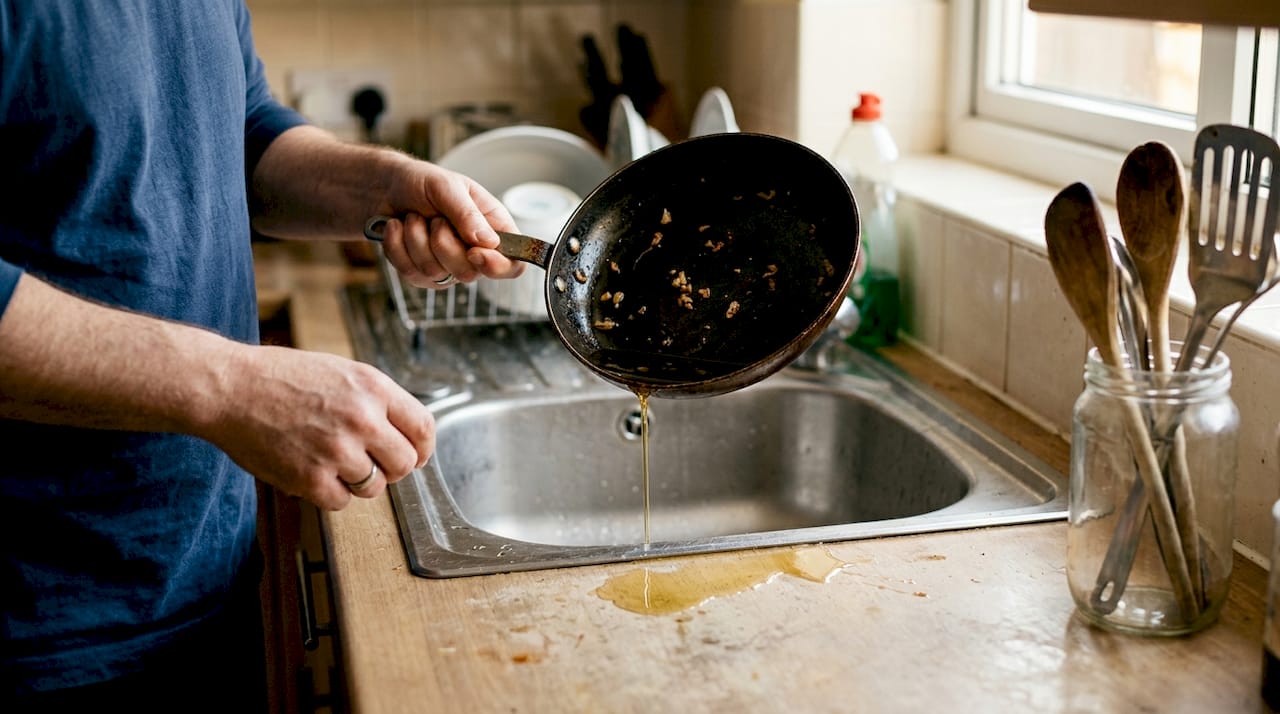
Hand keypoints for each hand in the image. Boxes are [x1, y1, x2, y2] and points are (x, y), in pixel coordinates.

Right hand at [203, 344, 435, 510]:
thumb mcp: (341, 372)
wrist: (231, 388)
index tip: (417, 455)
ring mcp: (337, 450)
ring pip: (375, 487)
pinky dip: (330, 493)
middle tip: (371, 462)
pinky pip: (342, 502)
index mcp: (373, 388)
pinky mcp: (311, 478)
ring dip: (359, 481)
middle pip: (406, 463)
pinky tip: (312, 470)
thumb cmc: (281, 378)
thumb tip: (406, 435)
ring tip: (333, 461)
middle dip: (392, 467)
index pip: (424, 428)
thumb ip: (376, 400)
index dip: (424, 448)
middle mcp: (362, 419)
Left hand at [379, 165, 525, 288]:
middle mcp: (474, 251)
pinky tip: (397, 228)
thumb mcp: (446, 186)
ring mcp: (448, 266)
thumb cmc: (422, 182)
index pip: (513, 263)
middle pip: (470, 273)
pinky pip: (411, 274)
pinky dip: (397, 247)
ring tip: (413, 218)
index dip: (499, 266)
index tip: (474, 252)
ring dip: (415, 240)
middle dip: (443, 244)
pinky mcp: (422, 274)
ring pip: (436, 273)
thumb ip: (467, 214)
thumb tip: (489, 242)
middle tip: (434, 219)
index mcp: (493, 228)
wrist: (385, 188)